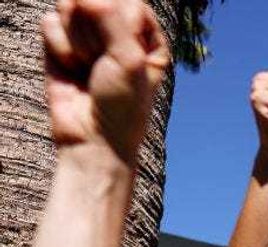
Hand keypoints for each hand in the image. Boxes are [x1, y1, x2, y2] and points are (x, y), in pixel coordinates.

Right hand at [41, 0, 168, 164]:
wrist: (93, 139)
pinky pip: (48, 23)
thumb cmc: (123, 104)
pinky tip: (72, 71)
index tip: (121, 53)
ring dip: (77, 42)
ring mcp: (86, 32)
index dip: (117, 20)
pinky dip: (59, 50)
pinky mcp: (58, 42)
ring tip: (89, 69)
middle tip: (103, 65)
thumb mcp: (129, 60)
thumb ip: (111, 18)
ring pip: (68, 6)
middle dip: (94, 33)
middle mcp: (116, 26)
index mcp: (145, 30)